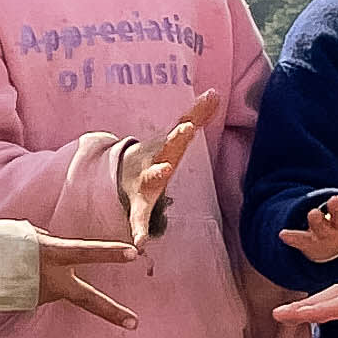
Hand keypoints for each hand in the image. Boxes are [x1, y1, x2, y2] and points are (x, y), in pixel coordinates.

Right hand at [32, 232, 141, 324]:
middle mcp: (51, 279)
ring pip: (59, 288)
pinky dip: (37, 282)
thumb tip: (60, 246)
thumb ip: (52, 243)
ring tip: (23, 265)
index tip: (133, 253)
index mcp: (51, 254)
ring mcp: (42, 295)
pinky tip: (21, 274)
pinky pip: (41, 290)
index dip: (110, 253)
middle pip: (87, 298)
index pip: (86, 252)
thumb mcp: (30, 235)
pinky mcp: (31, 304)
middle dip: (111, 311)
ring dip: (48, 278)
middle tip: (134, 323)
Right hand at [121, 93, 220, 245]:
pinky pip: (138, 219)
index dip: (182, 132)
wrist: (123, 170)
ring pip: (150, 183)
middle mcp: (152, 163)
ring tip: (159, 186)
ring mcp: (143, 184)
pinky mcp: (139, 205)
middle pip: (163, 156)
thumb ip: (197, 114)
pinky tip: (140, 246)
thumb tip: (215, 92)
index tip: (189, 126)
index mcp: (164, 148)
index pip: (175, 138)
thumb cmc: (158, 153)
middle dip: (170, 151)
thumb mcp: (175, 136)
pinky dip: (139, 231)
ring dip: (154, 185)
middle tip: (177, 148)